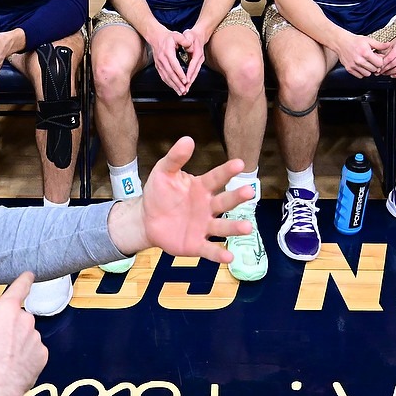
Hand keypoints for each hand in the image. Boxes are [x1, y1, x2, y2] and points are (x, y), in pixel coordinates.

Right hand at [0, 274, 46, 395]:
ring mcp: (36, 337)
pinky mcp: (43, 355)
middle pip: (20, 318)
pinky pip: (35, 351)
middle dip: (12, 326)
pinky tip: (15, 366)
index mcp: (7, 309)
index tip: (30, 274)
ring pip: (28, 335)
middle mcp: (26, 319)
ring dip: (20, 342)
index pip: (20, 288)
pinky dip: (28, 356)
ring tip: (5, 358)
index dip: (25, 280)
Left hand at [109, 137, 255, 263]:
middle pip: (225, 202)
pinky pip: (210, 249)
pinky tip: (230, 256)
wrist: (146, 220)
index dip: (227, 171)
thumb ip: (175, 158)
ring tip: (248, 227)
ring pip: (223, 227)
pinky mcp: (197, 244)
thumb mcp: (163, 173)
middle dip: (237, 197)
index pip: (216, 178)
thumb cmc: (159, 194)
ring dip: (235, 227)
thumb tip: (188, 139)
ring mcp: (204, 226)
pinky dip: (219, 254)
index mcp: (201, 188)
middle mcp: (208, 207)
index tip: (240, 163)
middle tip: (249, 191)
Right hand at [146, 27, 187, 93]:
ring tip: (180, 92)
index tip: (185, 80)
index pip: (174, 65)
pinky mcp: (158, 66)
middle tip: (184, 90)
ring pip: (166, 77)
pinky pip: (163, 76)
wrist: (156, 37)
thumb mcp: (177, 35)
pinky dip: (168, 83)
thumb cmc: (168, 37)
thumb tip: (190, 45)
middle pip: (170, 74)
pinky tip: (173, 88)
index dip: (180, 73)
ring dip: (173, 85)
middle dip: (177, 83)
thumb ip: (184, 40)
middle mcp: (162, 60)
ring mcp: (159, 64)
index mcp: (167, 52)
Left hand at [177, 29, 204, 88]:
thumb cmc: (192, 35)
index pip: (193, 64)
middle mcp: (199, 58)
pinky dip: (190, 79)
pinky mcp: (197, 63)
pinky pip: (193, 72)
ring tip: (185, 90)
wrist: (199, 34)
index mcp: (198, 53)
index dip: (190, 72)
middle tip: (184, 89)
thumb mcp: (189, 34)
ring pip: (194, 73)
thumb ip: (188, 40)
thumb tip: (188, 47)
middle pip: (195, 72)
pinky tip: (185, 84)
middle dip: (190, 81)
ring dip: (190, 82)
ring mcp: (199, 61)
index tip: (186, 80)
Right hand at [335, 33, 387, 77]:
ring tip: (366, 63)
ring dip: (369, 70)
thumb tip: (388, 45)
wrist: (341, 42)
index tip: (378, 58)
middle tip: (372, 60)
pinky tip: (361, 66)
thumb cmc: (355, 41)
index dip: (380, 61)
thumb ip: (379, 45)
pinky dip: (362, 72)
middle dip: (375, 65)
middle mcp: (359, 60)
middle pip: (374, 70)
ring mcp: (354, 65)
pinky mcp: (349, 69)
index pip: (379, 63)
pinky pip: (360, 76)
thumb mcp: (368, 40)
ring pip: (367, 74)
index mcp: (365, 53)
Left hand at [375, 36, 395, 79]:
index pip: (390, 58)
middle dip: (386, 70)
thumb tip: (378, 64)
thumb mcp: (393, 45)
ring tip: (386, 73)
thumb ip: (386, 54)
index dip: (383, 65)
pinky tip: (393, 75)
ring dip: (391, 73)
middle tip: (381, 72)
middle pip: (394, 64)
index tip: (378, 68)